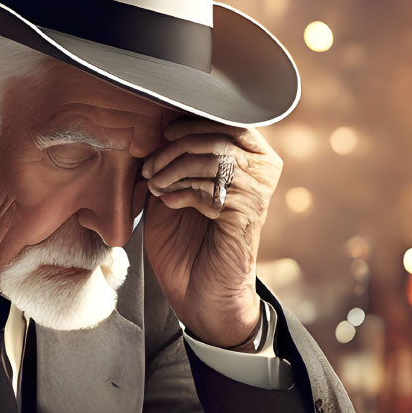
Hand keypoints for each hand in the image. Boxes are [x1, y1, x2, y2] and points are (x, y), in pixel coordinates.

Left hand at [139, 113, 282, 347]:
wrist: (198, 291)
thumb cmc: (186, 241)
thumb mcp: (174, 189)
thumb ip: (175, 158)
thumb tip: (158, 126)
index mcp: (249, 157)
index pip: (226, 121)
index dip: (192, 123)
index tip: (164, 133)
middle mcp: (262, 170)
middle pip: (218, 136)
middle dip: (175, 148)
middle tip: (150, 168)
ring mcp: (258, 191)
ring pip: (214, 159)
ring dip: (174, 170)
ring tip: (155, 186)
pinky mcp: (248, 213)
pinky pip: (212, 187)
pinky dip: (183, 192)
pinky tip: (169, 203)